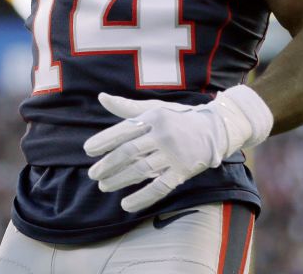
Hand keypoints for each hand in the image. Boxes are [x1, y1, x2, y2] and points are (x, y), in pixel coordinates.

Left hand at [83, 86, 272, 212]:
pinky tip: (126, 204)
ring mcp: (174, 154)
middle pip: (130, 151)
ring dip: (120, 180)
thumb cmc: (177, 118)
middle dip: (108, 164)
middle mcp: (163, 134)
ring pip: (142, 170)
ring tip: (104, 186)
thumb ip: (127, 108)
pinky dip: (142, 197)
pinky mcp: (183, 171)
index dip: (104, 140)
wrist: (214, 128)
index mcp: (153, 117)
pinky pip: (160, 187)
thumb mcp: (154, 108)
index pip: (124, 130)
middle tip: (93, 174)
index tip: (88, 151)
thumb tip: (101, 97)